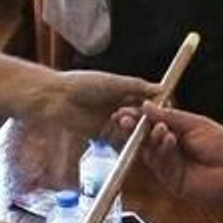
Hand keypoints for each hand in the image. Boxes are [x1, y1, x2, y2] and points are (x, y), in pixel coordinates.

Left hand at [33, 70, 159, 138]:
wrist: (56, 98)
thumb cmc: (83, 84)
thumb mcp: (114, 82)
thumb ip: (138, 87)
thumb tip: (162, 89)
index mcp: (126, 92)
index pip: (149, 101)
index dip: (158, 106)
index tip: (166, 109)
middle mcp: (122, 108)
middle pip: (143, 118)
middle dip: (147, 119)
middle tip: (150, 120)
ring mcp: (113, 123)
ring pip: (133, 130)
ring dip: (134, 127)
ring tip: (124, 118)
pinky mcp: (104, 136)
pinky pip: (120, 140)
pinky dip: (124, 137)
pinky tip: (122, 131)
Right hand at [113, 104, 222, 211]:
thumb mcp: (196, 124)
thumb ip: (170, 117)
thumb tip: (146, 106)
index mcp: (177, 135)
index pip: (150, 125)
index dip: (137, 118)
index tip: (125, 110)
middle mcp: (170, 151)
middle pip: (144, 140)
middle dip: (134, 129)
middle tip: (125, 119)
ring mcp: (170, 168)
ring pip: (150, 153)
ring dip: (151, 139)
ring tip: (160, 129)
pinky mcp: (172, 182)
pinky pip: (160, 165)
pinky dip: (162, 151)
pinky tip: (169, 140)